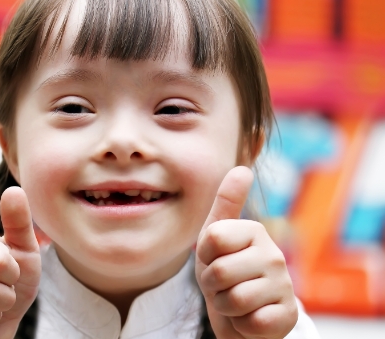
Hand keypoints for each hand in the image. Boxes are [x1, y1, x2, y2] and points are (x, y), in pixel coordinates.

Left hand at [195, 166, 297, 338]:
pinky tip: (249, 317)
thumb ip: (226, 203)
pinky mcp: (287, 315)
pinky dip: (241, 325)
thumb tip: (242, 168)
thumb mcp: (215, 237)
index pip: (212, 238)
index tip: (212, 258)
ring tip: (234, 301)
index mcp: (254, 231)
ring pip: (234, 300)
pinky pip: (251, 322)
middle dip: (211, 286)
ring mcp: (284, 285)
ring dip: (225, 307)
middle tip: (223, 285)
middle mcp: (274, 254)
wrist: (240, 313)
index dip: (204, 255)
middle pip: (219, 271)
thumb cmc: (224, 271)